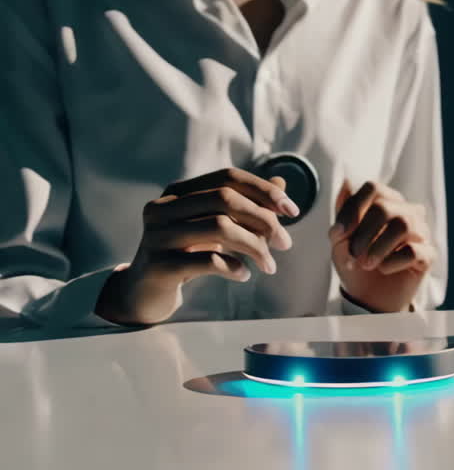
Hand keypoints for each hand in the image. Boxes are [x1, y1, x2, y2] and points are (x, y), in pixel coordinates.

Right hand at [94, 167, 297, 325]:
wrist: (145, 292)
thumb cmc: (187, 255)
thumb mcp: (216, 227)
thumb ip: (246, 206)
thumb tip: (282, 182)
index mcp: (178, 192)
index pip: (228, 177)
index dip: (264, 190)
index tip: (293, 211)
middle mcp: (162, 207)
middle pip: (225, 198)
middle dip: (263, 220)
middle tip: (285, 243)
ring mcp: (156, 235)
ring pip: (219, 227)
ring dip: (255, 247)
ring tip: (270, 265)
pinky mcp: (158, 264)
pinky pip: (207, 260)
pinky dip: (234, 267)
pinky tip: (244, 275)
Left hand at [330, 179, 433, 312]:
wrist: (368, 298)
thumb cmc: (356, 264)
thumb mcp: (340, 240)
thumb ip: (343, 213)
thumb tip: (347, 183)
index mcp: (387, 203)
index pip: (374, 188)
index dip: (353, 209)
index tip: (337, 234)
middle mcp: (407, 213)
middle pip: (386, 207)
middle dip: (363, 232)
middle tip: (353, 254)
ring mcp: (421, 233)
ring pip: (403, 224)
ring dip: (377, 246)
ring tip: (366, 264)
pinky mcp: (428, 255)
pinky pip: (413, 251)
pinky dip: (392, 262)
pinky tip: (384, 269)